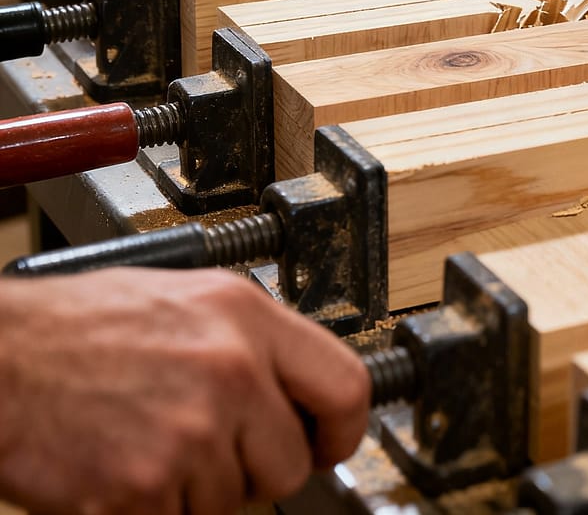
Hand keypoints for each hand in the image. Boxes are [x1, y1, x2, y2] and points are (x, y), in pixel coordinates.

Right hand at [0, 267, 369, 514]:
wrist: (3, 358)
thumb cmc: (82, 325)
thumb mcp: (190, 300)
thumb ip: (251, 343)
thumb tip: (294, 389)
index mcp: (246, 317)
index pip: (347, 386)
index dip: (341, 429)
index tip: (326, 444)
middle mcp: (230, 370)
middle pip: (289, 463)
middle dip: (254, 470)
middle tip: (209, 449)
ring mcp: (190, 432)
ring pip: (232, 502)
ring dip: (197, 491)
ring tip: (152, 442)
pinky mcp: (145, 488)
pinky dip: (154, 510)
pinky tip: (124, 465)